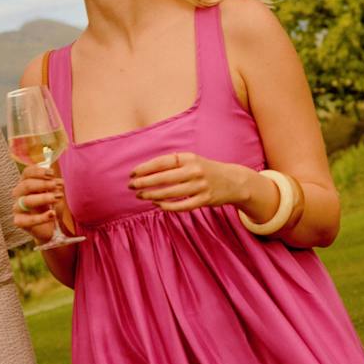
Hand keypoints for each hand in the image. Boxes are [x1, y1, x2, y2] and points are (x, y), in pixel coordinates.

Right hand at [12, 164, 66, 243]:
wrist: (51, 227)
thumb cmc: (51, 207)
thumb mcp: (55, 194)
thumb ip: (54, 187)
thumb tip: (57, 182)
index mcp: (26, 183)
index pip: (27, 173)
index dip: (38, 171)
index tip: (52, 173)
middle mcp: (19, 194)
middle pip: (26, 185)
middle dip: (42, 184)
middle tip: (56, 185)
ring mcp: (17, 208)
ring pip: (27, 201)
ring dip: (43, 198)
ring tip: (57, 198)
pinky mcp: (19, 221)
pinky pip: (28, 220)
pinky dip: (42, 217)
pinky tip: (52, 214)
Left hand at [129, 152, 257, 213]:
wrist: (233, 180)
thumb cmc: (205, 170)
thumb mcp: (192, 160)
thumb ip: (172, 164)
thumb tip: (145, 171)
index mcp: (189, 158)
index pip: (162, 162)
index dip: (145, 168)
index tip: (132, 174)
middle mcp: (194, 170)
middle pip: (163, 178)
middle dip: (144, 182)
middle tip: (131, 186)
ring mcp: (200, 185)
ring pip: (171, 192)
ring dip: (153, 195)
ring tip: (141, 196)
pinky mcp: (205, 199)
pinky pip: (183, 205)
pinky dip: (168, 206)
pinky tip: (158, 205)